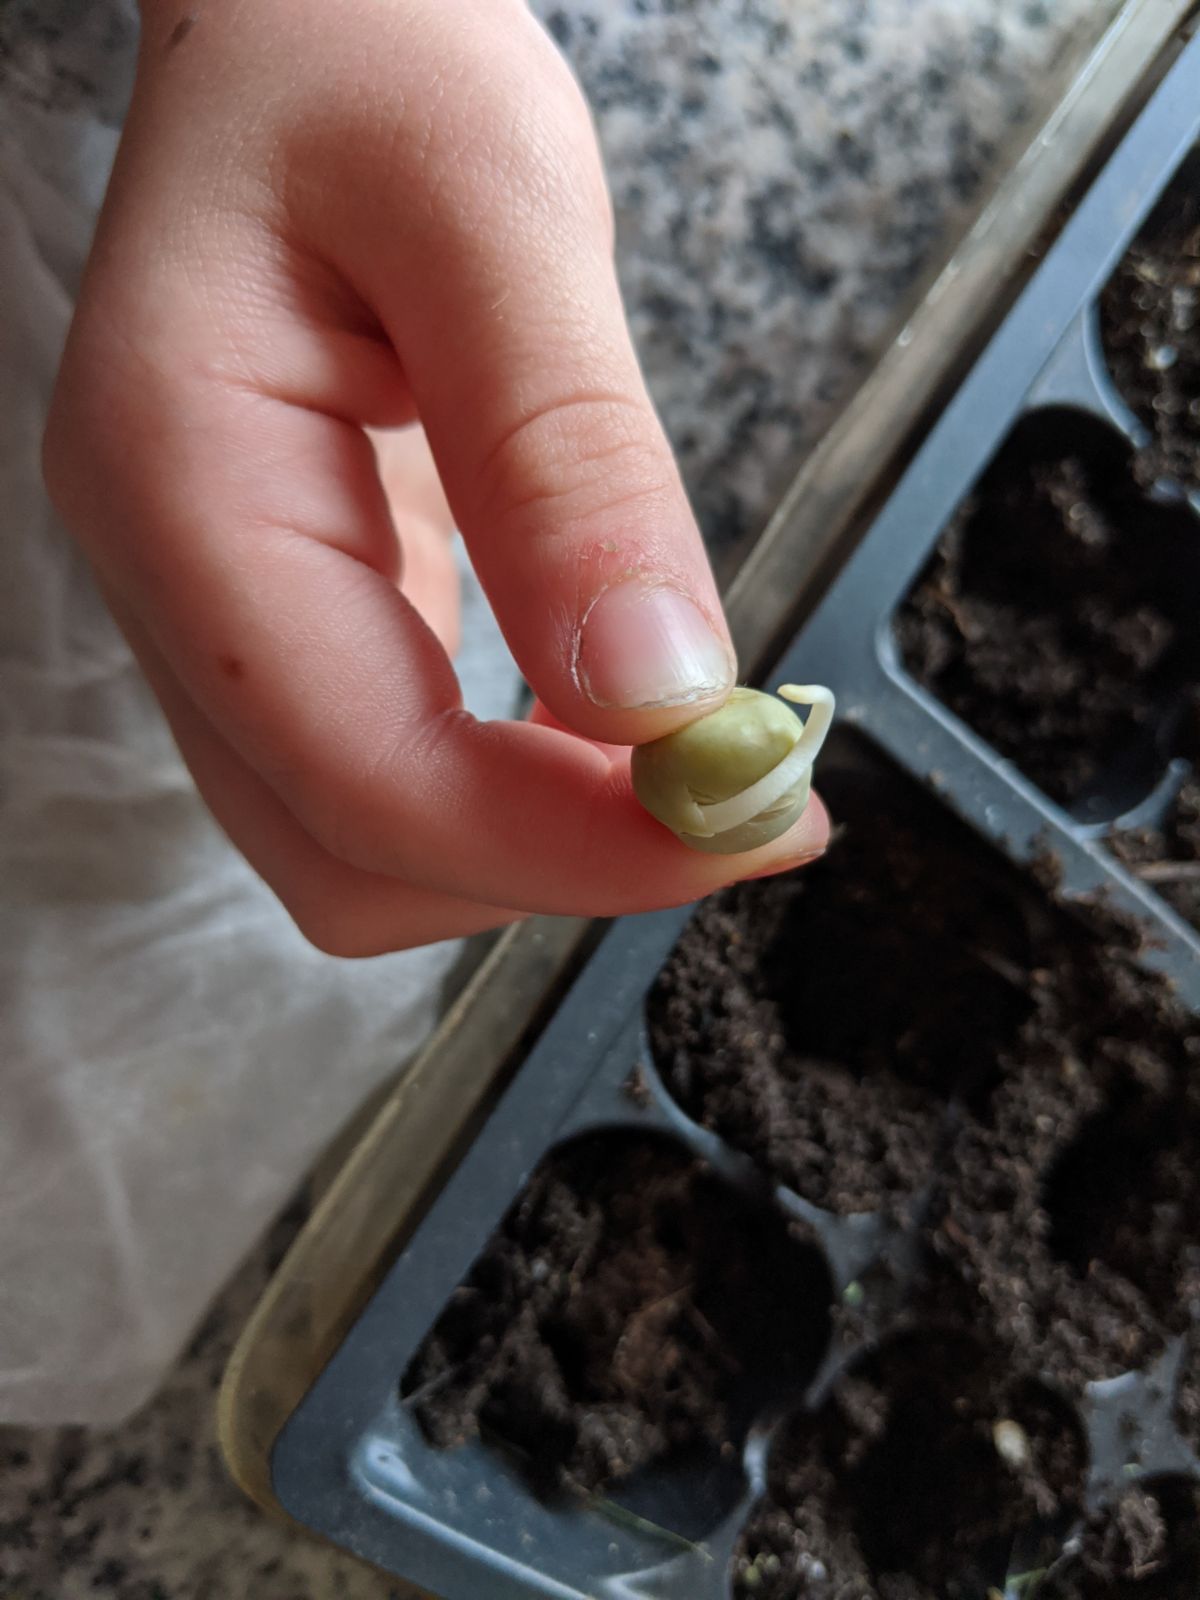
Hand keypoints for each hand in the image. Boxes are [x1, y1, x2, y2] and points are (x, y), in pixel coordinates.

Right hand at [45, 0, 827, 954]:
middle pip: (346, 851)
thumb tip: (661, 694)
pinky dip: (518, 790)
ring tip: (700, 764)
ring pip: (363, 840)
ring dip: (538, 845)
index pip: (364, 769)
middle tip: (748, 799)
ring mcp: (226, 613)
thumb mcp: (494, 209)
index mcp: (184, 486)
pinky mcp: (296, 614)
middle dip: (552, 865)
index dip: (561, 844)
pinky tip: (620, 725)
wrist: (302, 33)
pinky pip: (394, 769)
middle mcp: (179, 585)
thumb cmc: (368, 60)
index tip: (749, 819)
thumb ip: (568, 457)